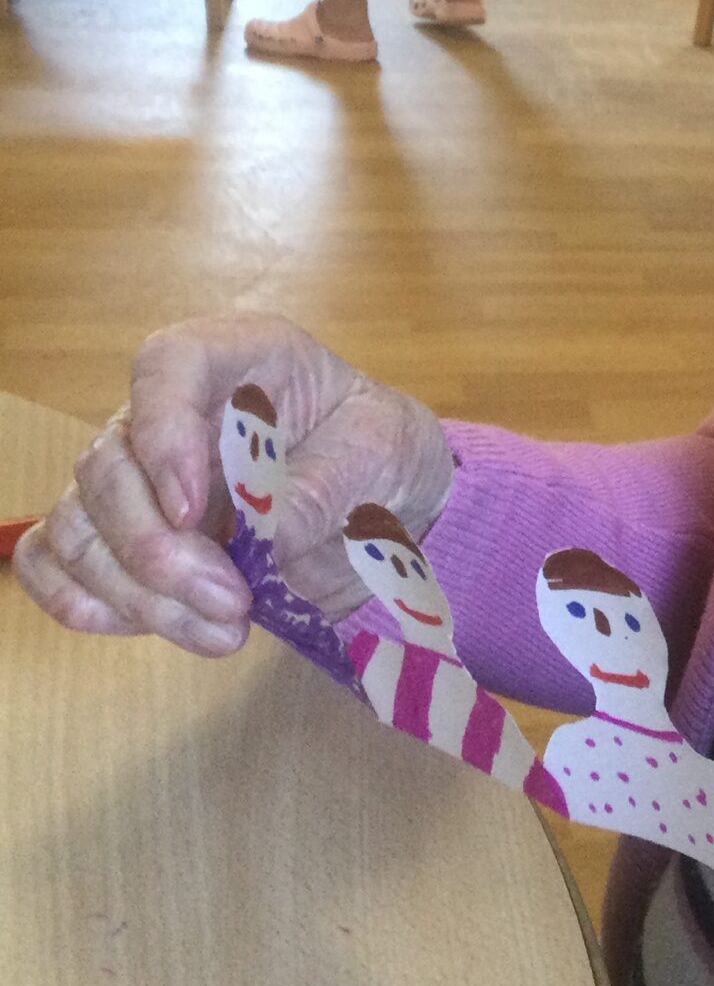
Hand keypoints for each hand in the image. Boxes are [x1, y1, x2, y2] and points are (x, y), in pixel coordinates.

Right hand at [14, 315, 453, 655]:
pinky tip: (144, 626)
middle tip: (233, 599)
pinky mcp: (123, 532)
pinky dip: (83, 599)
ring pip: (79, 524)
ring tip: (225, 628)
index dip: (162, 434)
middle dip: (156, 548)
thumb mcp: (385, 451)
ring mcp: (139, 472)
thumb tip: (268, 532)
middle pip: (107, 463)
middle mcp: (174, 409)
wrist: (384, 503)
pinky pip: (56, 558)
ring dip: (136, 592)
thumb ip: (326, 482)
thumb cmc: (381, 451)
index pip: (165, 365)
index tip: (193, 511)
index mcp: (241, 357)